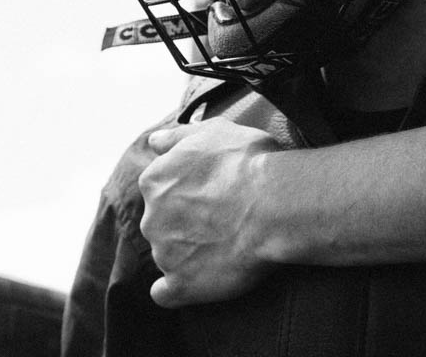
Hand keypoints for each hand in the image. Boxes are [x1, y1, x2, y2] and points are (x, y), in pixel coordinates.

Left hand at [139, 116, 281, 306]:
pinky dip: (177, 289)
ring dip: (189, 251)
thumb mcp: (213, 131)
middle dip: (185, 222)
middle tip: (223, 218)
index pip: (160, 189)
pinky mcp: (182, 284)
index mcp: (155, 180)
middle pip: (162, 223)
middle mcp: (152, 217)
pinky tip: (196, 281)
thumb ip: (177, 136)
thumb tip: (154, 140)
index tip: (212, 192)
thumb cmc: (249, 163)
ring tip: (226, 244)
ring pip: (168, 254)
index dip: (187, 191)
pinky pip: (166, 294)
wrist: (273, 204)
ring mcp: (165, 253)